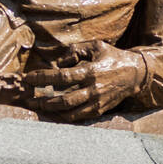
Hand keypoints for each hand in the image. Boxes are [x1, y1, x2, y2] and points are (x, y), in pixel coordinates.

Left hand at [22, 41, 145, 122]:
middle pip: (63, 99)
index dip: (43, 78)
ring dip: (52, 111)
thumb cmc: (112, 57)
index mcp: (91, 71)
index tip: (28, 78)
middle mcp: (93, 89)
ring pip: (70, 112)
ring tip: (39, 107)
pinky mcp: (99, 110)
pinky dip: (64, 117)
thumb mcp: (95, 46)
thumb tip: (58, 62)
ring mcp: (97, 102)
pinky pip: (79, 117)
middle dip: (44, 100)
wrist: (135, 74)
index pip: (62, 77)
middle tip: (29, 99)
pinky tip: (53, 113)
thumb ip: (75, 50)